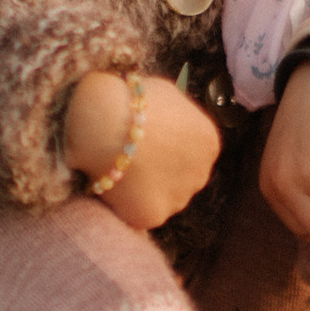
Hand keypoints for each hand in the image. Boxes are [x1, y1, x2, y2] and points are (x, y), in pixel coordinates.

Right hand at [64, 70, 220, 230]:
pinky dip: (126, 205)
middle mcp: (201, 173)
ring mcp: (178, 198)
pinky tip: (114, 187)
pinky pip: (140, 213)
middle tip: (132, 160)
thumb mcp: (163, 93)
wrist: (101, 121)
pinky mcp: (152, 217)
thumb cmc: (128, 100)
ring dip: (146, 190)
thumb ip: (174, 113)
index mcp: (208, 142)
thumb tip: (167, 117)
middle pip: (182, 178)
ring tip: (120, 172)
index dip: (167, 148)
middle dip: (161, 171)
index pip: (193, 152)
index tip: (146, 143)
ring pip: (163, 199)